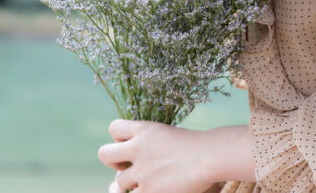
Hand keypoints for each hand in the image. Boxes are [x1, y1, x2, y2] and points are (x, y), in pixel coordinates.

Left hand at [99, 119, 219, 192]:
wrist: (211, 156)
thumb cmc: (196, 145)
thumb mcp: (168, 135)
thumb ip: (149, 143)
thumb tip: (128, 160)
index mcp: (144, 129)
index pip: (114, 128)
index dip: (119, 138)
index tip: (130, 145)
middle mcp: (138, 148)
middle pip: (104, 154)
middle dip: (112, 162)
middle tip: (124, 167)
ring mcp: (142, 170)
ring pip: (118, 181)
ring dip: (129, 184)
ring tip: (146, 182)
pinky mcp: (148, 190)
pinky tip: (152, 190)